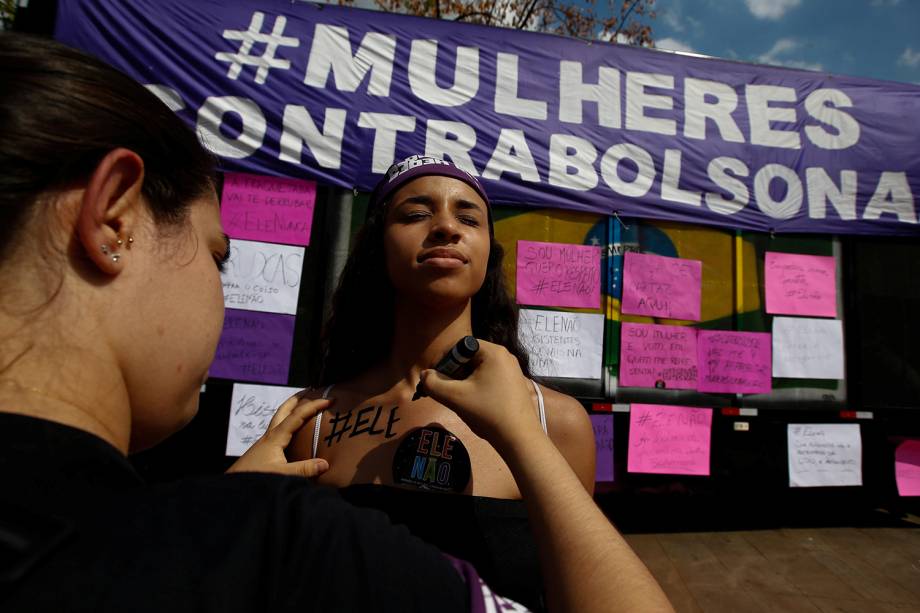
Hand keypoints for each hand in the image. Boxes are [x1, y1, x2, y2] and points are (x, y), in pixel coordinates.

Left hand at [227, 394, 331, 477]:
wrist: (231, 489)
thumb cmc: (254, 478)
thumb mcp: (281, 474)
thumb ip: (303, 469)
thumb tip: (326, 463)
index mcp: (275, 437)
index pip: (297, 416)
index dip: (313, 406)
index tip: (328, 400)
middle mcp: (270, 436)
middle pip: (284, 410)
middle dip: (297, 399)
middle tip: (310, 391)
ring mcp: (265, 443)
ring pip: (279, 419)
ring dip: (291, 409)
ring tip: (302, 406)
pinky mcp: (263, 451)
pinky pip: (278, 430)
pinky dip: (287, 423)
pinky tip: (291, 433)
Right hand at [419, 340, 540, 448]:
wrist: (519, 438)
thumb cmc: (487, 412)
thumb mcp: (455, 397)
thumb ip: (434, 384)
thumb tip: (424, 375)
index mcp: (493, 352)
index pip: (461, 345)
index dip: (445, 360)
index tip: (438, 378)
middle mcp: (505, 356)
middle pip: (470, 357)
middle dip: (455, 372)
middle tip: (447, 391)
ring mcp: (512, 370)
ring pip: (479, 369)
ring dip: (465, 381)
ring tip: (460, 399)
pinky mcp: (514, 384)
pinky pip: (490, 378)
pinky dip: (478, 387)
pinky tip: (476, 404)